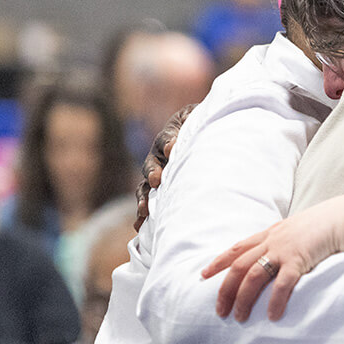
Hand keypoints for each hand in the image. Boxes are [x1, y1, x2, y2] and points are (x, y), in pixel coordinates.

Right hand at [135, 103, 195, 231]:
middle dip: (154, 172)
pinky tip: (140, 226)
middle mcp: (159, 157)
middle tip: (157, 180)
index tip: (172, 149)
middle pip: (152, 164)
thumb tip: (196, 119)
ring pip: (145, 187)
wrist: (201, 136)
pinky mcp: (159, 191)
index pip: (167, 138)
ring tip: (144, 211)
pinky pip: (148, 202)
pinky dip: (144, 214)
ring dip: (144, 198)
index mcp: (170, 137)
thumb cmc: (203, 125)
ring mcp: (157, 174)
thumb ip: (198, 117)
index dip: (169, 142)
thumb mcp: (200, 117)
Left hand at [203, 193, 343, 321]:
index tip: (203, 275)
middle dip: (225, 289)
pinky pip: (282, 283)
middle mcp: (272, 241)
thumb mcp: (299, 229)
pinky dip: (274, 300)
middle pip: (238, 266)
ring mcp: (284, 250)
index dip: (219, 262)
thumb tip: (280, 257)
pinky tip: (272, 316)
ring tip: (239, 318)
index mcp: (271, 234)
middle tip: (219, 311)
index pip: (237, 248)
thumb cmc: (326, 225)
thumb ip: (287, 241)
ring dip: (243, 299)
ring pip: (253, 276)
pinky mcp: (300, 260)